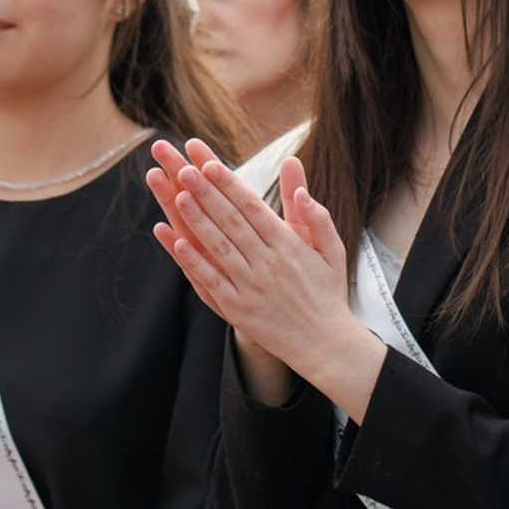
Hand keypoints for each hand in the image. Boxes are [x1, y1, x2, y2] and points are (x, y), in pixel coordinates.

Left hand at [149, 141, 364, 385]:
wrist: (325, 344)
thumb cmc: (327, 292)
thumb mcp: (332, 250)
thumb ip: (317, 217)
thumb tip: (302, 190)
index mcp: (288, 245)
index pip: (253, 208)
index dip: (229, 185)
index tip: (210, 164)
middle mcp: (267, 263)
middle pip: (231, 222)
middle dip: (207, 193)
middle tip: (185, 169)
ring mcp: (250, 287)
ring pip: (218, 247)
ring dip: (196, 220)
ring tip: (178, 195)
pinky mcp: (238, 309)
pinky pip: (211, 282)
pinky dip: (194, 262)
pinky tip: (176, 242)